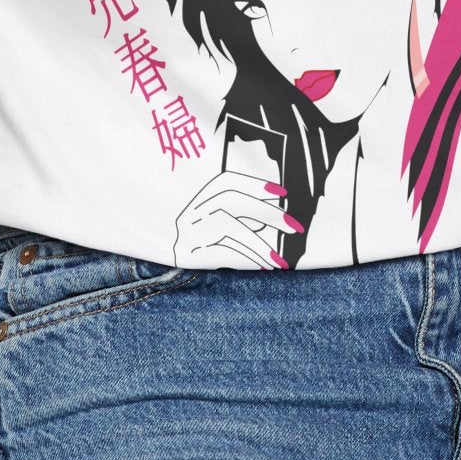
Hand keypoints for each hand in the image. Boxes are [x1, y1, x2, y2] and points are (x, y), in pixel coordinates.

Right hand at [174, 171, 302, 268]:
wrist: (166, 277)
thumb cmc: (202, 253)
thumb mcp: (219, 232)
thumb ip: (240, 219)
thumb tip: (276, 215)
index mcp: (196, 201)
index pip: (225, 182)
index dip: (254, 184)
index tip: (281, 191)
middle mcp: (188, 212)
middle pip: (229, 200)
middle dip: (266, 211)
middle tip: (294, 226)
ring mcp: (185, 232)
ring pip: (227, 225)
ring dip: (259, 243)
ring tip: (280, 259)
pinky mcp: (185, 253)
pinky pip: (222, 250)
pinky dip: (247, 257)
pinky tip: (265, 266)